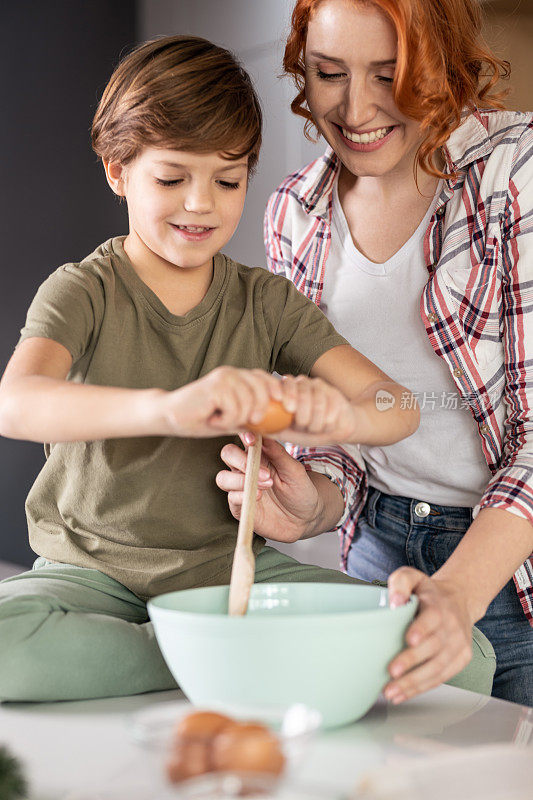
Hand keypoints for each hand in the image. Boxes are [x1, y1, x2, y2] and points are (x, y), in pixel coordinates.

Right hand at [158, 366, 283, 437]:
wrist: (170, 416)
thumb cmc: (201, 418)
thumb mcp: (233, 420)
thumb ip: (252, 419)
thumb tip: (280, 427)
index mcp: (239, 377)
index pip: (267, 380)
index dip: (281, 393)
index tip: (292, 409)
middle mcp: (233, 372)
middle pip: (263, 389)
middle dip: (262, 410)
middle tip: (248, 423)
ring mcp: (224, 377)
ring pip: (249, 403)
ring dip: (236, 419)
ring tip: (220, 420)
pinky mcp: (216, 386)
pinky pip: (235, 410)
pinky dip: (225, 421)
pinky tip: (212, 419)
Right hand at [216, 435, 325, 541]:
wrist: (305, 518)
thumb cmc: (300, 489)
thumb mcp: (294, 470)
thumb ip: (279, 453)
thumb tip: (265, 436)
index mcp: (260, 454)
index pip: (244, 438)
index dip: (243, 435)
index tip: (251, 440)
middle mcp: (246, 468)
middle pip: (227, 454)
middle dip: (241, 460)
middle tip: (265, 473)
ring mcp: (241, 487)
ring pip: (223, 478)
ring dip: (241, 480)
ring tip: (266, 486)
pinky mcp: (239, 506)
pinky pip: (231, 498)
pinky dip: (241, 496)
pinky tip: (259, 497)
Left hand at [275, 374, 361, 444]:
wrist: (336, 431)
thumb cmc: (309, 432)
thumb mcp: (288, 433)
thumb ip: (272, 428)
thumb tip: (254, 427)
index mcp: (287, 391)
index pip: (286, 384)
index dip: (288, 394)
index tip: (289, 409)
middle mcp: (301, 384)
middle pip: (302, 392)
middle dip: (303, 415)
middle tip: (304, 426)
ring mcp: (317, 386)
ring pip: (317, 400)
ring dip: (316, 421)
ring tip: (315, 428)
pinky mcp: (332, 391)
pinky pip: (330, 405)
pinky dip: (327, 420)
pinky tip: (327, 424)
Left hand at [383, 567, 472, 703]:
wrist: (459, 600)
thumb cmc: (428, 592)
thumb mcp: (412, 577)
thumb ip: (400, 582)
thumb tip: (394, 601)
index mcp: (438, 605)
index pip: (433, 617)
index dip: (422, 628)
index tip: (409, 639)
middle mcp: (452, 626)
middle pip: (434, 647)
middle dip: (412, 661)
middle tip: (391, 672)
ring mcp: (458, 644)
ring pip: (438, 667)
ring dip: (414, 682)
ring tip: (392, 692)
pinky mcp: (461, 659)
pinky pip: (442, 676)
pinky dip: (422, 687)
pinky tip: (403, 694)